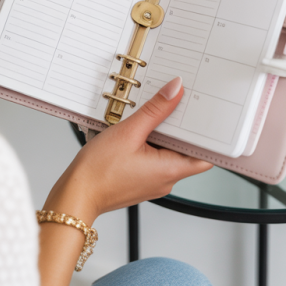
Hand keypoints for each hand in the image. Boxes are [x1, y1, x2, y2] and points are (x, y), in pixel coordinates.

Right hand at [43, 77, 211, 224]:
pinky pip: (153, 157)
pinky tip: (134, 131)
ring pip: (167, 152)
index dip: (209, 136)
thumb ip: (155, 110)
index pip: (205, 156)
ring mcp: (153, 181)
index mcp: (170, 170)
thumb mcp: (129, 132)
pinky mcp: (141, 179)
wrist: (76, 194)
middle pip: (185, 149)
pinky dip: (148, 142)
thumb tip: (175, 91)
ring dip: (160, 133)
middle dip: (179, 127)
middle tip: (173, 105)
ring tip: (148, 117)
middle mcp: (166, 179)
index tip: (205, 115)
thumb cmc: (99, 171)